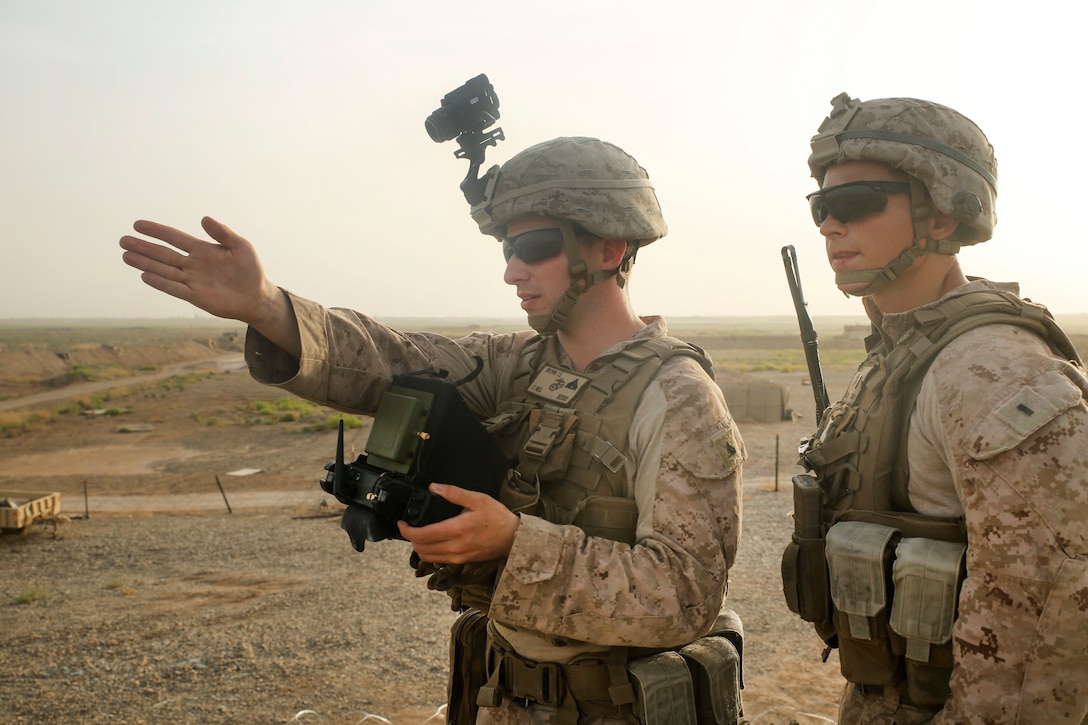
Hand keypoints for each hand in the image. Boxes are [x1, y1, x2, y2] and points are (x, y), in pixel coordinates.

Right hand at [119, 217, 299, 355]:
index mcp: (202, 249)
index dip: (157, 231)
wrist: (256, 297)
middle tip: (123, 240)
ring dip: (145, 263)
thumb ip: (223, 233)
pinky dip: (160, 282)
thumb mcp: (241, 247)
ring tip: (125, 256)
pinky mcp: (195, 296)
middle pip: (163, 253)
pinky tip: (145, 275)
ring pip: (164, 270)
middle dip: (143, 247)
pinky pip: (174, 288)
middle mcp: (193, 264)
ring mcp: (192, 280)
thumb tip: (204, 218)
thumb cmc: (250, 270)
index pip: (174, 238)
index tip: (138, 224)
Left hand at [398, 483, 519, 564]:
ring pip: (427, 557)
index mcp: (456, 530)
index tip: (402, 523)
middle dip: (410, 538)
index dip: (406, 530)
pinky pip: (438, 561)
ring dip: (419, 547)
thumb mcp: (477, 499)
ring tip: (419, 534)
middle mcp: (454, 547)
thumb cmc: (498, 518)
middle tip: (409, 527)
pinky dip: (430, 553)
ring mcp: (457, 557)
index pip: (422, 535)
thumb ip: (454, 493)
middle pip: (421, 548)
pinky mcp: (462, 562)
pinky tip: (433, 543)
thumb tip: (435, 487)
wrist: (514, 539)